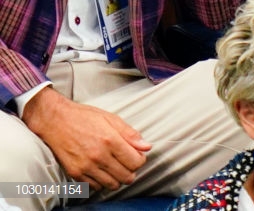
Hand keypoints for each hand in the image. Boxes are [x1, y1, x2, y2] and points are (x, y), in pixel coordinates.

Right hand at [22, 87, 150, 189]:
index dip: (140, 160)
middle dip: (131, 171)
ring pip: (112, 185)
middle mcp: (99, 156)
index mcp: (110, 140)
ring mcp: (86, 167)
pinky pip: (95, 187)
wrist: (55, 121)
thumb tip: (146, 147)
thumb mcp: (111, 118)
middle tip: (127, 163)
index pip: (136, 162)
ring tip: (115, 167)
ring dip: (118, 178)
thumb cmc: (84, 117)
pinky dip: (102, 182)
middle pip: (126, 177)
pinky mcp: (75, 173)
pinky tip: (102, 171)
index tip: (137, 155)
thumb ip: (130, 134)